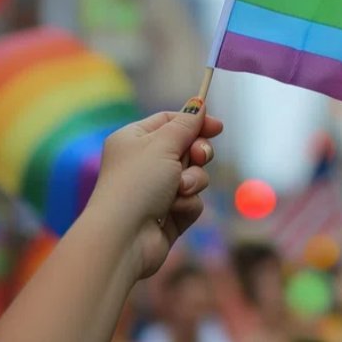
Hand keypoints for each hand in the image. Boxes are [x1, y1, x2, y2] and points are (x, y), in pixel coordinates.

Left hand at [85, 105, 222, 278]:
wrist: (124, 237)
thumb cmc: (137, 183)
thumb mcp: (163, 143)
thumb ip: (186, 124)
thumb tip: (198, 104)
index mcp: (134, 140)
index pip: (169, 121)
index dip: (194, 121)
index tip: (217, 126)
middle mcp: (143, 163)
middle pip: (186, 147)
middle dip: (197, 153)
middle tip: (198, 156)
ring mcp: (156, 190)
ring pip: (194, 175)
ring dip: (193, 181)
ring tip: (180, 189)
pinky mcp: (168, 214)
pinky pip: (192, 200)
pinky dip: (188, 203)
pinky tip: (174, 210)